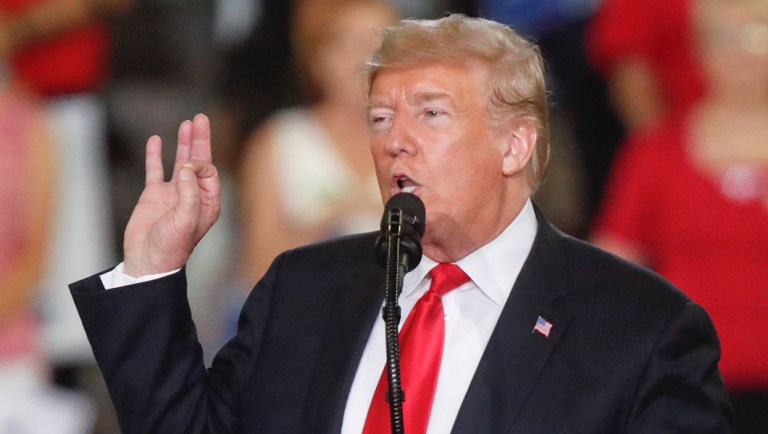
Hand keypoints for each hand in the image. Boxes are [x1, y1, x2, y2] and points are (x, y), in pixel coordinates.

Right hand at [123, 114, 220, 276]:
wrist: (146, 261)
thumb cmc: (171, 247)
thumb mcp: (186, 220)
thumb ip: (189, 192)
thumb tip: (187, 168)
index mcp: (206, 202)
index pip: (209, 172)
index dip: (201, 162)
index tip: (189, 166)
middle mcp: (192, 195)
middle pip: (198, 161)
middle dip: (200, 140)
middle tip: (201, 118)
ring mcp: (172, 194)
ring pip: (179, 162)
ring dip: (183, 143)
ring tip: (187, 123)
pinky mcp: (153, 195)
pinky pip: (155, 170)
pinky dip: (155, 155)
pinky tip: (157, 141)